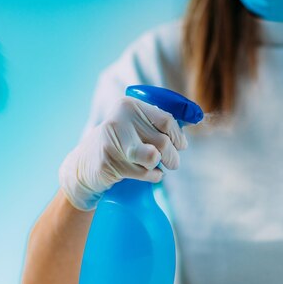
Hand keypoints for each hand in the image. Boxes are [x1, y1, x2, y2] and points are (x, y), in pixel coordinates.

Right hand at [59, 97, 187, 210]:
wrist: (85, 166)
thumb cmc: (120, 144)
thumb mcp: (136, 126)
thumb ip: (161, 122)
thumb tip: (197, 118)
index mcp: (128, 106)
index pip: (167, 121)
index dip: (178, 137)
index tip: (181, 145)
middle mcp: (119, 120)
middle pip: (163, 142)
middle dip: (173, 157)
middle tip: (171, 163)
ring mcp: (111, 142)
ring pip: (154, 158)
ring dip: (161, 167)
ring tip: (157, 167)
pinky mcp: (108, 163)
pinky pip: (144, 173)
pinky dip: (151, 177)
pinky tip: (146, 174)